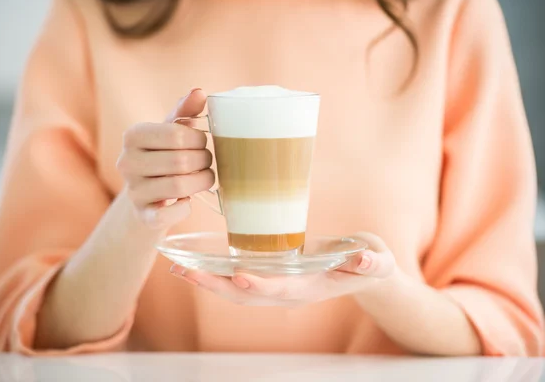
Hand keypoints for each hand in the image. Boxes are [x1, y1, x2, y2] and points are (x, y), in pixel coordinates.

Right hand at [116, 88, 212, 228]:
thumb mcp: (171, 131)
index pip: (176, 134)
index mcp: (133, 135)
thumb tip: (200, 92)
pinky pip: (168, 215)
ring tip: (205, 178)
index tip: (202, 143)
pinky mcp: (142, 216)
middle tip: (207, 162)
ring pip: (179, 185)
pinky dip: (184, 209)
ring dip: (202, 182)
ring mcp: (133, 191)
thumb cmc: (163, 156)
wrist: (146, 197)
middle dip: (204, 161)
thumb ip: (185, 111)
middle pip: (181, 160)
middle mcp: (126, 162)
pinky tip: (187, 201)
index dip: (198, 139)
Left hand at [170, 232, 396, 305]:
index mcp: (312, 287)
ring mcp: (279, 288)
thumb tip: (365, 261)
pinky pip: (239, 282)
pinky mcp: (272, 278)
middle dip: (217, 285)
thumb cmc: (370, 263)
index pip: (283, 289)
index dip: (262, 286)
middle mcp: (290, 292)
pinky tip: (196, 266)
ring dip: (208, 282)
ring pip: (238, 292)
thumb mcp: (376, 260)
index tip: (240, 277)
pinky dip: (216, 276)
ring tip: (180, 270)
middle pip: (248, 295)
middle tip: (187, 272)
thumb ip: (371, 262)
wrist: (364, 271)